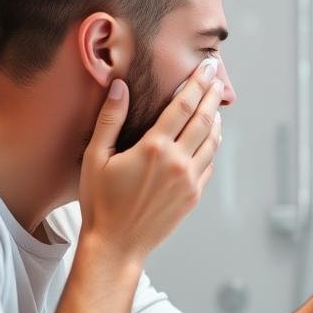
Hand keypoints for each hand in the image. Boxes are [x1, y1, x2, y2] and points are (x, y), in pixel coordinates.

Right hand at [79, 63, 223, 263]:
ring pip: (211, 142)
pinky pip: (208, 164)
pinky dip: (211, 146)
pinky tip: (208, 139)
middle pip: (204, 119)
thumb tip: (120, 86)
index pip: (183, 106)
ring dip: (216, 120)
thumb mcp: (95, 157)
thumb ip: (110, 119)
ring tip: (216, 105)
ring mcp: (189, 181)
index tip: (205, 67)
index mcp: (153, 148)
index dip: (196, 83)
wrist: (116, 245)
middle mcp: (177, 162)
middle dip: (212, 95)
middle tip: (217, 77)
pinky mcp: (193, 196)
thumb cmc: (100, 202)